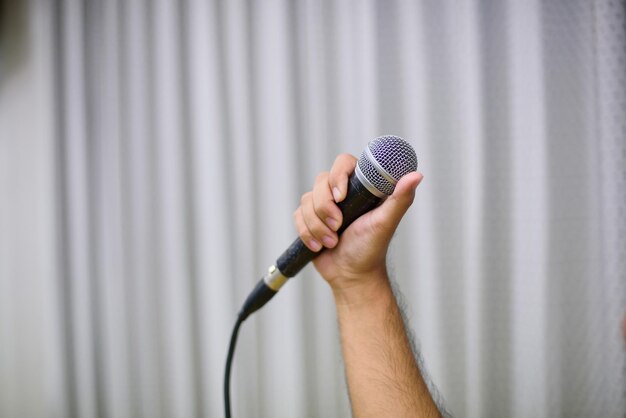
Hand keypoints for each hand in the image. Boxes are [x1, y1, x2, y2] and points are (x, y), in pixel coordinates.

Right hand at [293, 153, 422, 293]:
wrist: (351, 275)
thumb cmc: (372, 249)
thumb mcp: (386, 222)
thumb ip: (401, 198)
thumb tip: (416, 175)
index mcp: (361, 187)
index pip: (343, 163)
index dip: (337, 176)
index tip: (341, 197)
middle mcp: (342, 192)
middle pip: (320, 182)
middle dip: (325, 209)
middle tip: (338, 227)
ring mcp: (324, 205)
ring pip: (307, 201)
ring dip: (317, 226)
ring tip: (332, 241)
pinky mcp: (310, 219)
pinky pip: (298, 216)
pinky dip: (307, 233)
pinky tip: (320, 246)